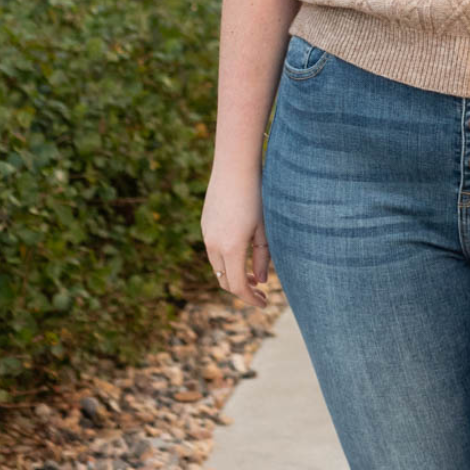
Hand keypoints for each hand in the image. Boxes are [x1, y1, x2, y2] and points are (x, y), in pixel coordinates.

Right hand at [202, 165, 270, 306]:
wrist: (235, 167)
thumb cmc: (257, 196)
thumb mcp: (264, 229)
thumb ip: (262, 258)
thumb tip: (260, 281)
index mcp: (231, 249)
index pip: (238, 286)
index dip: (251, 299)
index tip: (264, 302)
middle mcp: (213, 245)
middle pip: (224, 280)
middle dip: (242, 290)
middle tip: (260, 292)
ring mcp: (206, 234)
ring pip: (217, 267)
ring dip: (233, 275)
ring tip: (252, 276)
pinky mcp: (205, 225)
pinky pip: (213, 252)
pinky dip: (226, 261)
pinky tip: (240, 254)